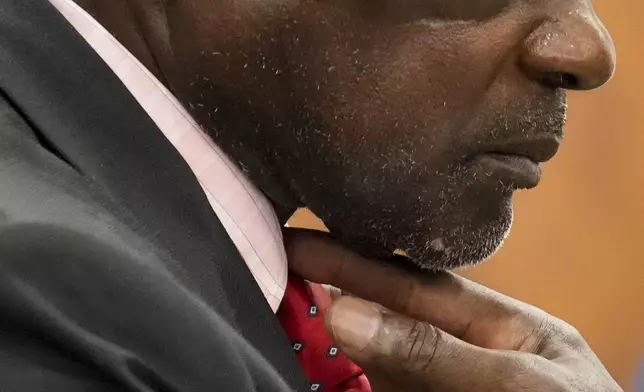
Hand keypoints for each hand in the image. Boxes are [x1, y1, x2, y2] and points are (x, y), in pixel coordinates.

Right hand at [284, 230, 621, 391]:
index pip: (407, 281)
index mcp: (489, 318)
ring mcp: (430, 379)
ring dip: (319, 333)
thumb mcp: (518, 381)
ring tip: (272, 308)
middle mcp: (452, 344)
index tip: (295, 242)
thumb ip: (436, 349)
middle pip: (377, 310)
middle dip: (325, 286)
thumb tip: (345, 312)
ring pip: (364, 350)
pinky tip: (303, 360)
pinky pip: (362, 385)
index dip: (349, 259)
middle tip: (267, 263)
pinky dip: (331, 374)